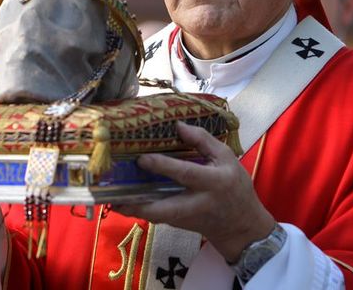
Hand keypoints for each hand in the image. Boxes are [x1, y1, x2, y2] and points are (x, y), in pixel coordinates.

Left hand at [114, 122, 273, 261]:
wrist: (241, 226)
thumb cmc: (234, 186)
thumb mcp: (226, 158)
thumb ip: (203, 140)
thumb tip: (177, 125)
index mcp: (213, 182)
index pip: (185, 174)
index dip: (163, 166)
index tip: (142, 158)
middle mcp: (197, 203)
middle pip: (165, 209)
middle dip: (140, 203)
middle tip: (116, 191)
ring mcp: (186, 217)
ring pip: (156, 217)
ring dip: (133, 208)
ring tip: (111, 195)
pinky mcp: (178, 224)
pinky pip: (155, 217)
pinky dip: (138, 209)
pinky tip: (121, 198)